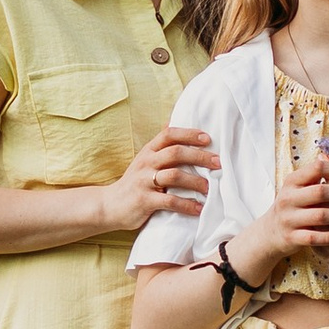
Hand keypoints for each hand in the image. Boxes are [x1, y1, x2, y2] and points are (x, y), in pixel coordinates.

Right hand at [105, 119, 219, 235]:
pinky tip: (198, 208)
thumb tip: (172, 120)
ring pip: (174, 176)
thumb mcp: (144, 159)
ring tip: (209, 188)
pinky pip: (169, 201)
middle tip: (218, 163)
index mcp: (149, 151)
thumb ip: (160, 145)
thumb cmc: (135, 182)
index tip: (208, 139)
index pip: (169, 135)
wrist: (110, 205)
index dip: (189, 134)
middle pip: (176, 153)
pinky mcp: (144, 200)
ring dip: (196, 182)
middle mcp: (146, 162)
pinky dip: (187, 205)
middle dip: (199, 157)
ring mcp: (144, 181)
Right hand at [273, 151, 328, 269]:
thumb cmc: (295, 203)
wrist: (272, 230)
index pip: (318, 168)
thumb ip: (320, 171)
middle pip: (321, 192)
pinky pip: (314, 237)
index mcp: (293, 181)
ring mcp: (289, 218)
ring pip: (320, 216)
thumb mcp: (302, 185)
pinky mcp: (291, 237)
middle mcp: (288, 198)